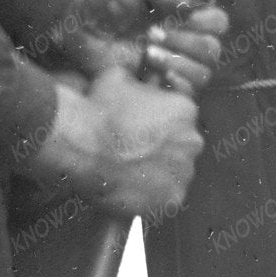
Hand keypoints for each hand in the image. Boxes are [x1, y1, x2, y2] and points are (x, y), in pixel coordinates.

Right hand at [28, 70, 203, 217]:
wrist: (83, 144)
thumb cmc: (98, 108)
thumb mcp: (119, 76)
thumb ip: (139, 81)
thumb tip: (139, 80)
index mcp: (185, 109)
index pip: (181, 117)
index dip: (161, 122)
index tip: (144, 129)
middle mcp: (192, 141)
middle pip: (182, 146)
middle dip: (163, 148)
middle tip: (135, 150)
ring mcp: (184, 173)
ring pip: (176, 173)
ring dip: (159, 172)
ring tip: (130, 172)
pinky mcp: (171, 200)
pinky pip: (166, 198)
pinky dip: (152, 196)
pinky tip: (132, 189)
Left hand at [72, 0, 227, 96]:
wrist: (77, 28)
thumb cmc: (106, 0)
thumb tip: (188, 7)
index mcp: (185, 15)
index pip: (218, 21)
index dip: (205, 21)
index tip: (178, 17)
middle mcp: (186, 42)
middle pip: (213, 49)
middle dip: (186, 42)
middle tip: (152, 33)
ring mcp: (174, 66)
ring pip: (204, 73)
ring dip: (180, 62)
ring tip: (148, 52)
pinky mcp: (160, 87)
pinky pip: (187, 94)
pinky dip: (178, 83)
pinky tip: (156, 73)